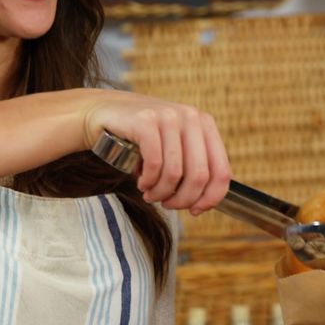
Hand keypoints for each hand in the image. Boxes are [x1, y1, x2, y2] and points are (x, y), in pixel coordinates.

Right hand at [81, 91, 230, 214]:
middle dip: (182, 200)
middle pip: (199, 176)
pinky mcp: (145, 121)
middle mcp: (190, 116)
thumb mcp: (174, 148)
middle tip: (167, 204)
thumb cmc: (142, 137)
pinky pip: (154, 164)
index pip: (221, 171)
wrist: (103, 113)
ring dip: (161, 193)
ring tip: (150, 194)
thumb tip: (205, 204)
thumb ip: (193, 169)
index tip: (195, 210)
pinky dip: (148, 181)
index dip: (210, 198)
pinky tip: (141, 182)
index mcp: (205, 124)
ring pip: (175, 173)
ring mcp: (168, 116)